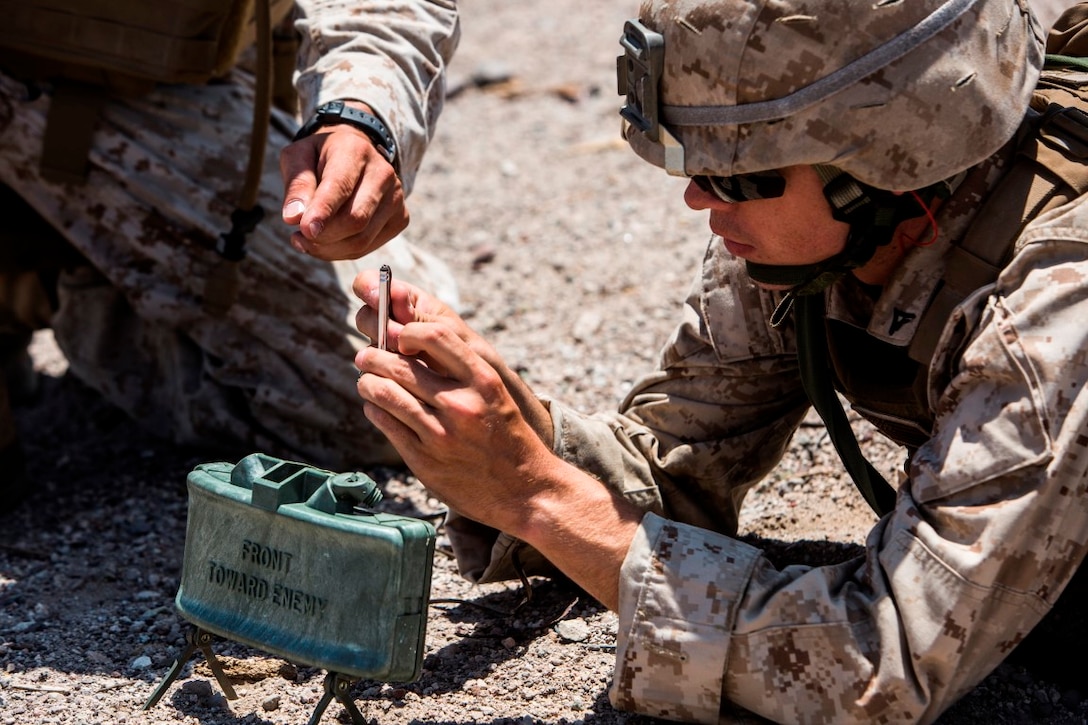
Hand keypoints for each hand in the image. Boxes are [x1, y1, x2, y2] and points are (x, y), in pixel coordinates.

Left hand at [280, 103, 407, 259]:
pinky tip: (327, 242)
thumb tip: (294, 218)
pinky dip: (342, 252)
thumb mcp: (298, 159)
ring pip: (362, 240)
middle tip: (298, 237)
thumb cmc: (320, 158)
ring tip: (306, 241)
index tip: (305, 230)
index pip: (341, 187)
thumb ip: (296, 185)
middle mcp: (383, 174)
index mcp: (355, 151)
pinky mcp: (400, 218)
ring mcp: (396, 198)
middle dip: (323, 236)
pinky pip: (368, 247)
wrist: (354, 156)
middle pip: (355, 219)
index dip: (323, 212)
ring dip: (329, 249)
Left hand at [353, 270, 640, 609]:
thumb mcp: (496, 396)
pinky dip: (375, 410)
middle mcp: (461, 404)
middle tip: (365, 356)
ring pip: (385, 394)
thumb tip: (412, 347)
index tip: (400, 339)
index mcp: (483, 381)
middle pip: (399, 366)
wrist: (527, 492)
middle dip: (374, 357)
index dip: (408, 332)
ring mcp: (441, 434)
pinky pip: (387, 424)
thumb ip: (462, 373)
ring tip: (366, 382)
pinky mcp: (424, 460)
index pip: (435, 335)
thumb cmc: (510, 438)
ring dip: (368, 383)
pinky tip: (376, 407)